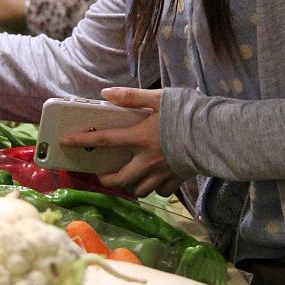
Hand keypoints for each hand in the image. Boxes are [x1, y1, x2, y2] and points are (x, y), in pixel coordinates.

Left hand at [61, 87, 182, 196]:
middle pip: (120, 179)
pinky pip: (160, 192)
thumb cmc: (188, 112)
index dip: (83, 140)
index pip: (104, 139)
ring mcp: (162, 173)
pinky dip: (154, 188)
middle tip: (102, 174)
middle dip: (107, 179)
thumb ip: (131, 96)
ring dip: (129, 186)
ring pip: (138, 190)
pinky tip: (154, 181)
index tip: (66, 141)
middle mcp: (147, 160)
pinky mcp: (177, 179)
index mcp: (140, 137)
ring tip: (127, 178)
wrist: (218, 134)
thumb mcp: (159, 98)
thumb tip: (106, 93)